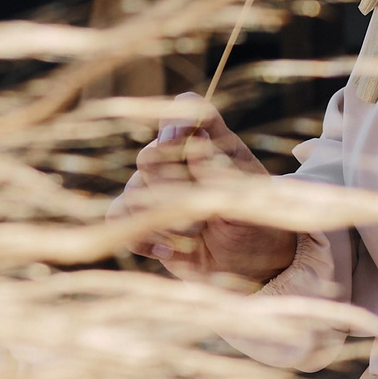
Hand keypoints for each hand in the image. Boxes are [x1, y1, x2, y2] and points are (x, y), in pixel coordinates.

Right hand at [112, 96, 298, 286]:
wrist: (251, 267)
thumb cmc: (258, 225)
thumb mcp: (249, 200)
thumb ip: (221, 170)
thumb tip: (198, 136)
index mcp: (212, 144)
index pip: (186, 111)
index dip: (176, 118)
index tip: (179, 137)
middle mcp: (179, 161)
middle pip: (149, 155)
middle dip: (171, 188)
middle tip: (202, 212)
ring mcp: (157, 190)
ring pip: (133, 191)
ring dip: (164, 218)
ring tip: (195, 235)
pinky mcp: (142, 220)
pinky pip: (119, 217)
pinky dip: (143, 237)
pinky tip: (170, 251)